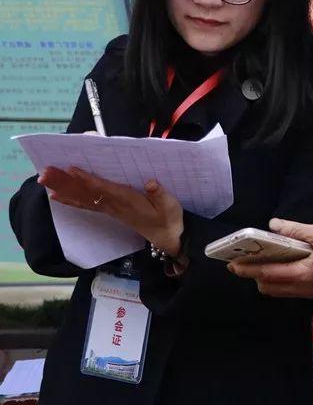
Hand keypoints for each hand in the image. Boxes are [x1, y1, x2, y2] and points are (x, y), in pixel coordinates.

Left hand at [38, 167, 183, 255]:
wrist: (168, 238)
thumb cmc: (169, 218)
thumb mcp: (170, 205)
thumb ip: (160, 194)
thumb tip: (150, 182)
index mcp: (128, 201)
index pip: (104, 190)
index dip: (88, 180)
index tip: (72, 169)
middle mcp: (115, 206)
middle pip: (86, 193)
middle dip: (66, 183)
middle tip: (45, 174)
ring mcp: (111, 210)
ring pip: (84, 198)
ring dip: (64, 189)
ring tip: (46, 181)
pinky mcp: (111, 211)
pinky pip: (87, 204)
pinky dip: (71, 199)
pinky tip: (58, 196)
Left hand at [228, 219, 312, 298]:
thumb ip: (294, 229)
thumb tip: (273, 225)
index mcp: (303, 272)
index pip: (268, 273)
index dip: (248, 269)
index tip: (233, 264)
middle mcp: (302, 287)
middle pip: (268, 287)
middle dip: (254, 276)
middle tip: (245, 263)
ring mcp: (308, 293)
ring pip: (278, 291)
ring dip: (266, 280)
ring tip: (262, 264)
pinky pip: (289, 291)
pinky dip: (279, 281)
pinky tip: (282, 268)